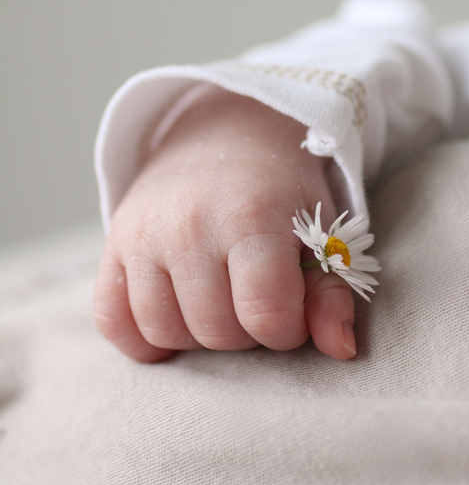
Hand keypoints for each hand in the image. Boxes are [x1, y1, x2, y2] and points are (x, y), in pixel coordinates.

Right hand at [94, 85, 356, 361]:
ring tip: (218, 300)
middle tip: (253, 297)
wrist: (224, 134)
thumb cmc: (280, 190)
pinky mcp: (112, 242)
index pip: (266, 315)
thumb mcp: (319, 230)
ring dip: (196, 335)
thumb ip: (332, 293)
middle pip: (215, 332)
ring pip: (163, 332)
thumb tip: (341, 351)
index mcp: (249, 216)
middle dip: (245, 332)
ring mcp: (142, 233)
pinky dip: (140, 333)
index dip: (285, 329)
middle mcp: (188, 224)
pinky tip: (173, 313)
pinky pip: (110, 319)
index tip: (289, 308)